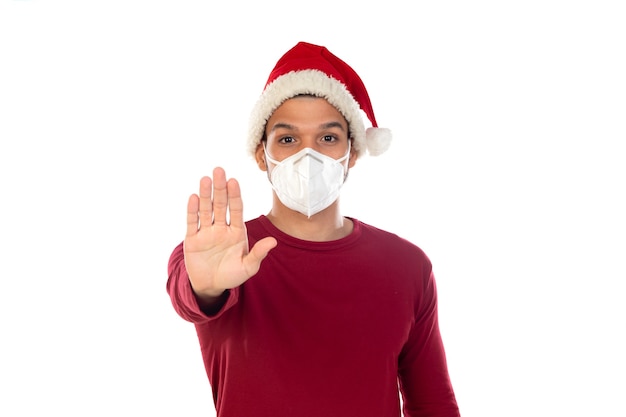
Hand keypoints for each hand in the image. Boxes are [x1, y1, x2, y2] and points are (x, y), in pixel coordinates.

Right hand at [183, 167, 276, 300]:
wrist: (211, 286)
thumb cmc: (232, 275)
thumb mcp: (248, 267)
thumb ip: (258, 254)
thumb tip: (273, 242)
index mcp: (237, 231)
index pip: (236, 209)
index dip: (235, 195)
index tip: (234, 181)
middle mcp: (221, 228)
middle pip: (220, 204)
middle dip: (220, 188)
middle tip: (219, 170)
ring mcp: (206, 232)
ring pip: (206, 210)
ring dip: (205, 194)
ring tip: (205, 179)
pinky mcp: (192, 239)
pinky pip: (192, 222)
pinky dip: (192, 210)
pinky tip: (194, 197)